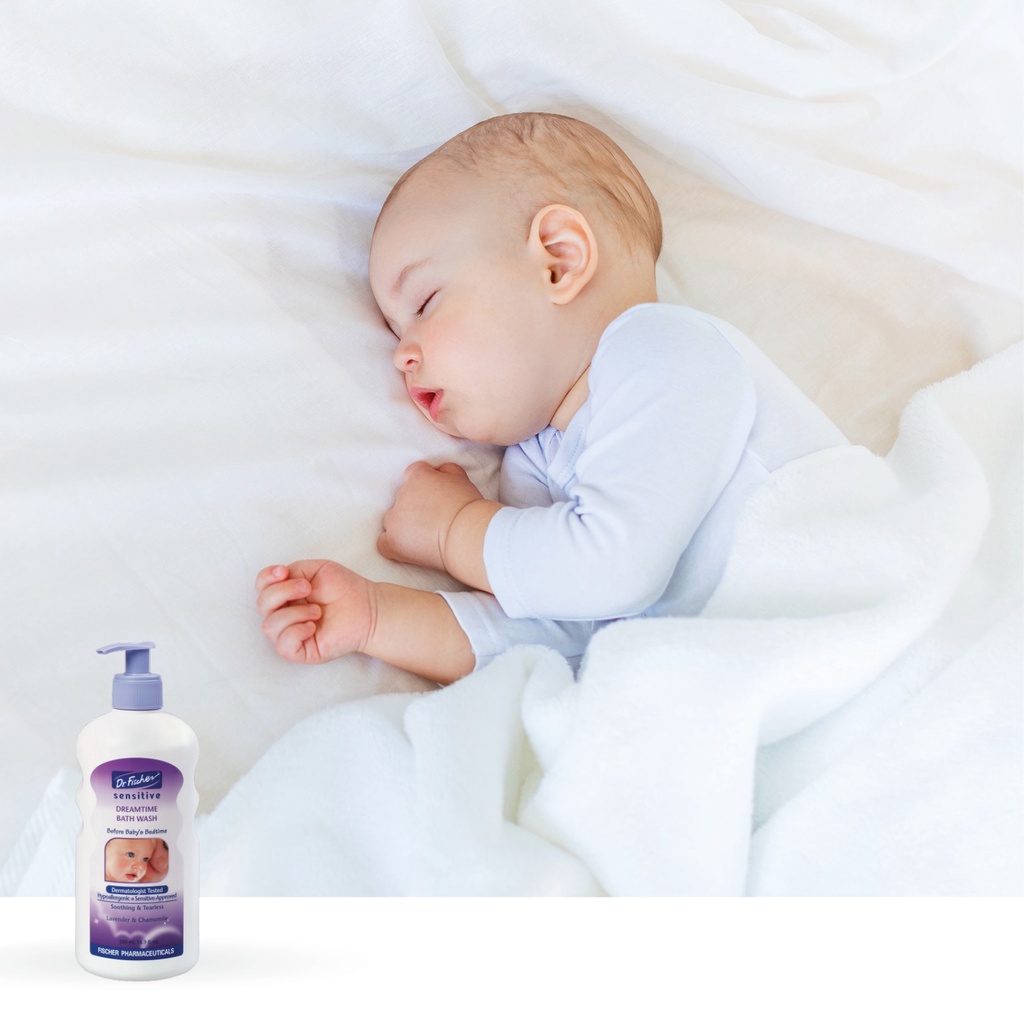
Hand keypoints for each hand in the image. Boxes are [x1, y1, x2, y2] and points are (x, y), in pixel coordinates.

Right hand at [255, 561, 375, 664]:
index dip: (266, 578)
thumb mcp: (316, 569)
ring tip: (317, 611)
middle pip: (262, 604)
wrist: (368, 608)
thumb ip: (293, 570)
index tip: (284, 571)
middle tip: (308, 588)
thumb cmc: (345, 589)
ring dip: (294, 613)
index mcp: (286, 594)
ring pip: (269, 626)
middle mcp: (284, 614)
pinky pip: (283, 645)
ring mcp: (291, 634)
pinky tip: (313, 626)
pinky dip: (296, 632)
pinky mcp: (301, 651)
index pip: (261, 587)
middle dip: (283, 592)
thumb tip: (277, 580)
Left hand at [377, 461, 485, 571]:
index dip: (424, 486)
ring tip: (424, 536)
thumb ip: (447, 470)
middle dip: (415, 506)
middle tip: (434, 519)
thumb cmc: (469, 508)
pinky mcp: (392, 542)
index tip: (435, 497)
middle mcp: (402, 495)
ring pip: (392, 519)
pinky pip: (383, 542)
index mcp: (417, 477)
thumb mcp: (462, 479)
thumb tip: (439, 471)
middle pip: (402, 498)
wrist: (467, 534)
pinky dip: (392, 545)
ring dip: (403, 525)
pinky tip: (407, 548)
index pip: (413, 474)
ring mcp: (395, 519)